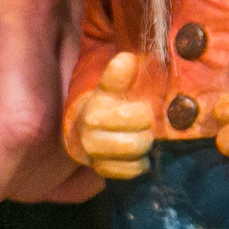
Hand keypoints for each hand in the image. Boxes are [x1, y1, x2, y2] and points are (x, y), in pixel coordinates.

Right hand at [72, 53, 152, 179]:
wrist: (83, 135)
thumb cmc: (105, 108)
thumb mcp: (109, 89)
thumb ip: (118, 76)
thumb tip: (128, 58)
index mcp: (94, 107)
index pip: (124, 113)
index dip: (140, 114)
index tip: (144, 109)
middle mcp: (89, 130)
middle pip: (136, 134)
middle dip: (145, 129)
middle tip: (143, 125)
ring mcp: (94, 152)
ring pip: (135, 151)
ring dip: (143, 146)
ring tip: (140, 138)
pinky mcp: (101, 170)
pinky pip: (132, 170)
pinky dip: (139, 164)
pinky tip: (135, 156)